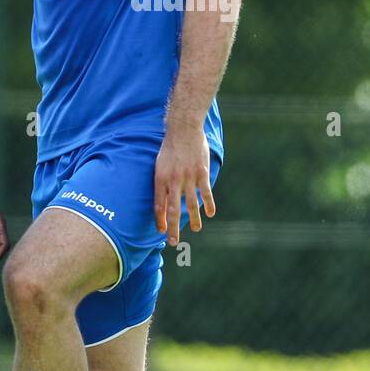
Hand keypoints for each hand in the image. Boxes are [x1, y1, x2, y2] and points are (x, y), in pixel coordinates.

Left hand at [154, 124, 215, 246]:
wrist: (183, 129)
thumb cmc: (170, 148)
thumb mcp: (159, 164)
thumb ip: (162, 182)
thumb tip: (163, 200)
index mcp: (161, 179)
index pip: (159, 205)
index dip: (160, 220)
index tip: (161, 231)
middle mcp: (174, 180)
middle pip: (173, 209)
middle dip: (173, 228)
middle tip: (173, 242)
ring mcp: (188, 177)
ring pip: (191, 203)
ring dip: (194, 219)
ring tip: (196, 229)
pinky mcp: (201, 172)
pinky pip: (206, 192)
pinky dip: (209, 203)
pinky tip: (210, 213)